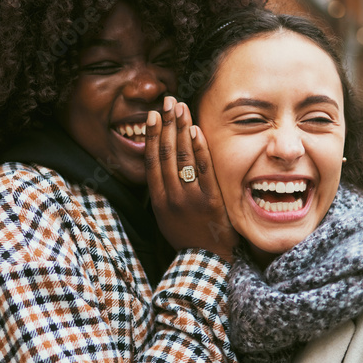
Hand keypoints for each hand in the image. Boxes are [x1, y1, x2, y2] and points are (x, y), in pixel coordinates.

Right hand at [145, 96, 238, 261]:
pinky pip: (204, 169)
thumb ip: (162, 193)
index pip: (152, 161)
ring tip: (181, 108)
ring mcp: (191, 198)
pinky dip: (199, 148)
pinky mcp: (211, 200)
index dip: (151, 136)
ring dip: (181, 129)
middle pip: (166, 154)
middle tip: (168, 102)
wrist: (205, 260)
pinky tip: (196, 130)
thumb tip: (160, 166)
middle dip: (167, 124)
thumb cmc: (186, 237)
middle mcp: (171, 197)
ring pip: (183, 157)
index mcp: (158, 201)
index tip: (152, 116)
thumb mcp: (166, 218)